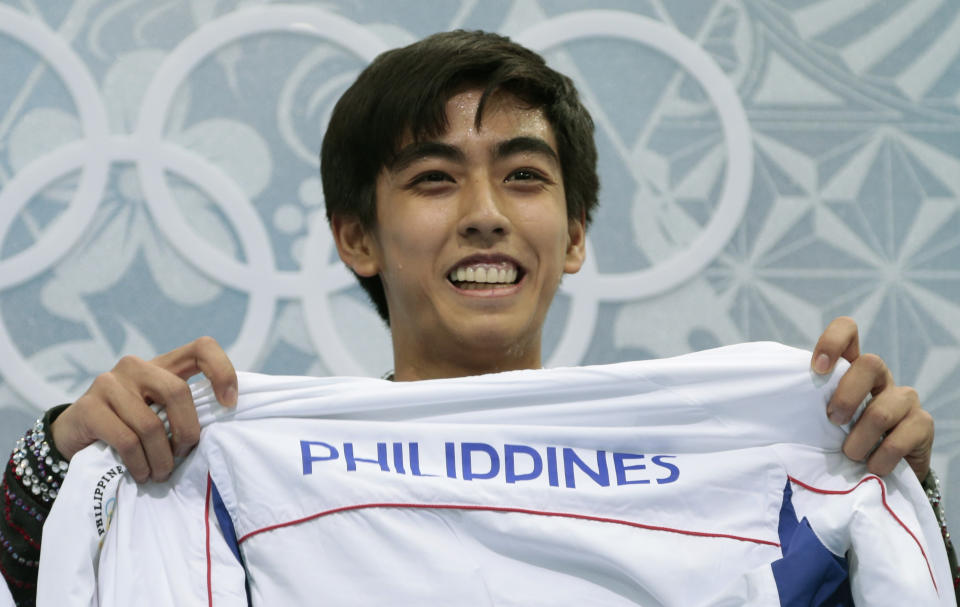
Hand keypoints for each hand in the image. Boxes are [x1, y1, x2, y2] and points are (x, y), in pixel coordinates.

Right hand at [50, 336, 237, 481]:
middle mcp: (136, 366)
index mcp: (162, 365)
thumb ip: (184, 411)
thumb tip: (222, 428)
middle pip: (178, 392)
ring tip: (161, 474)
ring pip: (151, 425)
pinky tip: (142, 474)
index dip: (222, 372)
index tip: (229, 404)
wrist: (74, 438)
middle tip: (182, 456)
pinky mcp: (88, 407)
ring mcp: (109, 383)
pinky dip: (140, 464)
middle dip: (187, 432)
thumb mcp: (160, 413)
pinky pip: (127, 441)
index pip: (202, 348)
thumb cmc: (129, 427)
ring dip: (162, 459)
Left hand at [811, 317, 932, 479]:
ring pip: (883, 409)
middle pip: (870, 364)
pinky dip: (880, 459)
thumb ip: (803, 402)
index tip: (816, 369)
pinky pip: (901, 438)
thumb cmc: (836, 439)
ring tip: (849, 454)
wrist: (876, 473)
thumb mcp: (816, 417)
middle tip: (832, 421)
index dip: (833, 342)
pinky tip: (872, 467)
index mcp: (850, 369)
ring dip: (859, 440)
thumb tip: (765, 397)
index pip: (848, 331)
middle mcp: (879, 378)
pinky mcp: (922, 424)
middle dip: (846, 397)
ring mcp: (904, 399)